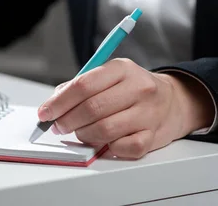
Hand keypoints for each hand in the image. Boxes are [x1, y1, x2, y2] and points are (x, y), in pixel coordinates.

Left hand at [38, 58, 214, 158]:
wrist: (172, 101)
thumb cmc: (131, 89)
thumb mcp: (109, 76)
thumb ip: (80, 87)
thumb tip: (52, 104)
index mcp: (122, 69)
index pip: (83, 85)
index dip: (59, 102)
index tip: (45, 112)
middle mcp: (138, 88)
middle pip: (92, 108)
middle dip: (67, 120)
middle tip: (58, 126)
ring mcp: (148, 113)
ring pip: (105, 130)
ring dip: (84, 135)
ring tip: (80, 132)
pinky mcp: (153, 135)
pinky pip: (123, 148)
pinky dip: (108, 148)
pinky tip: (104, 142)